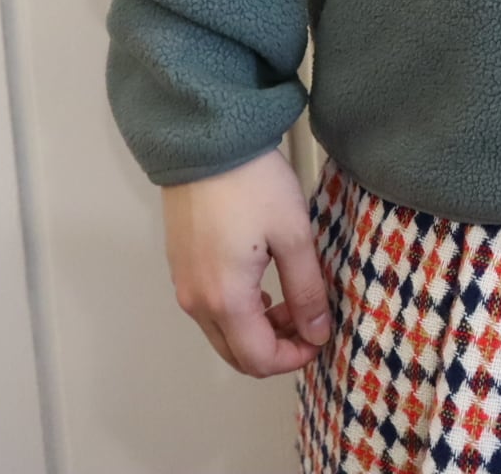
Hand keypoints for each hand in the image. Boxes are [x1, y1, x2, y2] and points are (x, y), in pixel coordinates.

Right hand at [161, 145, 333, 374]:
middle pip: (236, 354)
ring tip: (293, 298)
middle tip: (310, 319)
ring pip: (222, 333)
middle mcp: (196, 302)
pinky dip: (238, 312)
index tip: (321, 336)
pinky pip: (209, 309)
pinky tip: (263, 285)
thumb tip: (317, 333)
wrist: (207, 141)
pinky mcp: (180, 266)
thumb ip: (306, 289)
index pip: (258, 359)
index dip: (294, 358)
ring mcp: (183, 285)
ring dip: (258, 330)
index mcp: (225, 299)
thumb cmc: (253, 183)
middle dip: (277, 347)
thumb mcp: (293, 234)